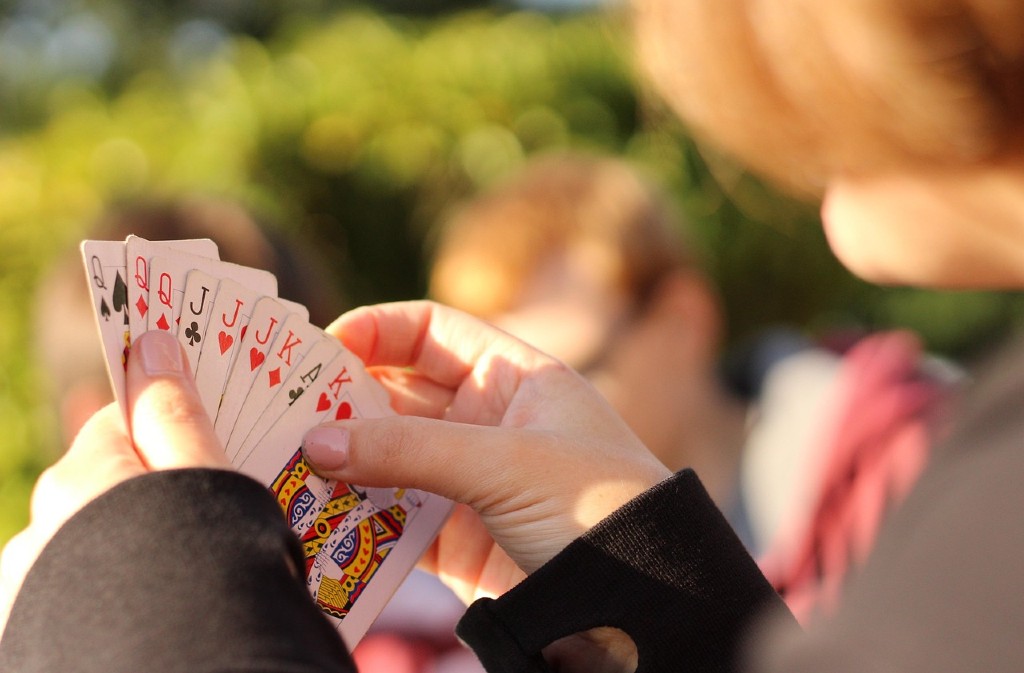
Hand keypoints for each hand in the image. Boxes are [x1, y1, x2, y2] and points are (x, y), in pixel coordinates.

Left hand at [0, 331, 228, 631]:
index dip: (169, 428)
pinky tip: (147, 612)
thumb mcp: (206, 482)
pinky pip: (76, 595)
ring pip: (86, 547)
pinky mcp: (30, 636)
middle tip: (208, 525)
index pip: (117, 423)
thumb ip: (175, 414)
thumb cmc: (204, 569)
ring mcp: (29, 588)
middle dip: (147, 498)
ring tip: (182, 583)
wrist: (183, 671)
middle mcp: (38, 529)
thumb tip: (151, 344)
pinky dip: (107, 596)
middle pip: (100, 488)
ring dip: (125, 553)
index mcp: (80, 479)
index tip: (211, 446)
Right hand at [302, 301, 671, 604]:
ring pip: (389, 457)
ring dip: (343, 460)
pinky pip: (394, 516)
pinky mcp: (457, 538)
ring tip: (285, 462)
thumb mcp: (505, 462)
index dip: (378, 330)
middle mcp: (489, 421)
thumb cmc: (598, 504)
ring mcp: (470, 480)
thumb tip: (315, 441)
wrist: (642, 601)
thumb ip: (409, 450)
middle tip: (282, 409)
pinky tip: (316, 514)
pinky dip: (357, 516)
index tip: (322, 347)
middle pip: (399, 394)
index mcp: (514, 377)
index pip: (433, 331)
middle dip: (344, 400)